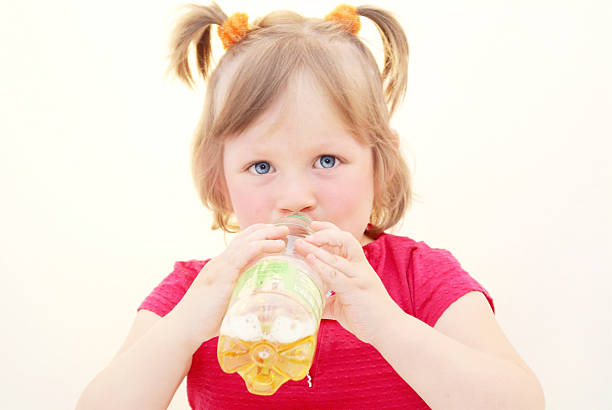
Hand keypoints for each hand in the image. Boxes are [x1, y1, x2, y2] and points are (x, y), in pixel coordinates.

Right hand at [173, 223, 289, 346]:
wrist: (184, 327)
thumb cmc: (205, 321)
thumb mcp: (228, 304)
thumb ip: (242, 299)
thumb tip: (264, 307)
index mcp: (222, 266)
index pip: (241, 242)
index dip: (259, 235)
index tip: (276, 235)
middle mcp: (221, 261)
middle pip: (245, 237)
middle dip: (266, 230)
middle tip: (285, 229)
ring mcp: (221, 266)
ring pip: (247, 241)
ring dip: (268, 235)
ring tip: (285, 233)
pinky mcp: (223, 274)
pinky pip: (244, 253)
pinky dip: (262, 246)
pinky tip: (276, 245)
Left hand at [293, 221, 398, 344]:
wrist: (390, 330)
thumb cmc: (369, 317)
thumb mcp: (346, 303)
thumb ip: (329, 300)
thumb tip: (310, 303)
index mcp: (359, 267)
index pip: (345, 239)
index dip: (329, 229)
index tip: (313, 226)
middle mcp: (360, 267)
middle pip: (344, 239)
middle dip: (323, 234)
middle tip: (304, 235)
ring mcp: (358, 277)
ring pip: (336, 257)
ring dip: (315, 249)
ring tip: (300, 245)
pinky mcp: (355, 289)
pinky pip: (335, 275)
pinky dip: (321, 267)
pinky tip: (309, 262)